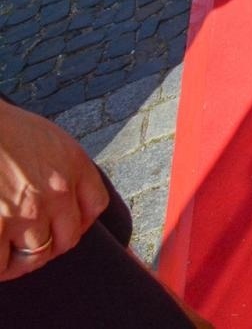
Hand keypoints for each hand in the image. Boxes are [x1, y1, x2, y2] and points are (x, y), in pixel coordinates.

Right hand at [0, 100, 109, 280]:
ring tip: (9, 257)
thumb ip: (59, 165)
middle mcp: (57, 191)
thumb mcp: (44, 138)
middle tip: (32, 249)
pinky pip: (2, 264)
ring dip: (24, 261)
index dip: (80, 222)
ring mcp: (27, 212)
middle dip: (52, 247)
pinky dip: (0, 269)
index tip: (62, 227)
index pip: (94, 205)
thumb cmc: (0, 130)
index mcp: (73, 164)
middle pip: (68, 238)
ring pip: (37, 255)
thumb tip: (59, 194)